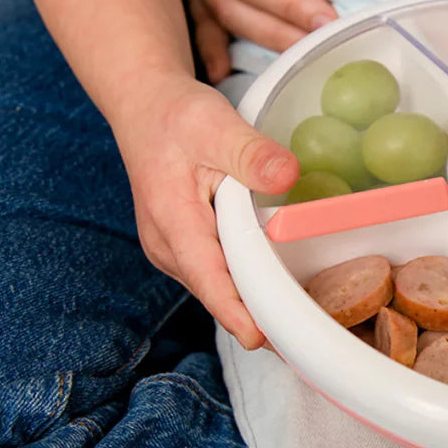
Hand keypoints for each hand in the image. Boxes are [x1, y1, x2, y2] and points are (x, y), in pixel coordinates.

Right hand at [112, 75, 298, 348]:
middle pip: (216, 290)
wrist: (145, 107)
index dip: (235, 310)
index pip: (206, 277)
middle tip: (302, 338)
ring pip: (216, 284)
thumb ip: (251, 152)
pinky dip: (244, 281)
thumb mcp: (216, 124)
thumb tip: (287, 175)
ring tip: (299, 321)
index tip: (262, 339)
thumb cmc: (177, 115)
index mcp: (171, 219)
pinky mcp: (184, 245)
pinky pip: (216, 271)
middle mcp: (166, 244)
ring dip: (252, 301)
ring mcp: (173, 248)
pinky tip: (277, 288)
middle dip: (256, 315)